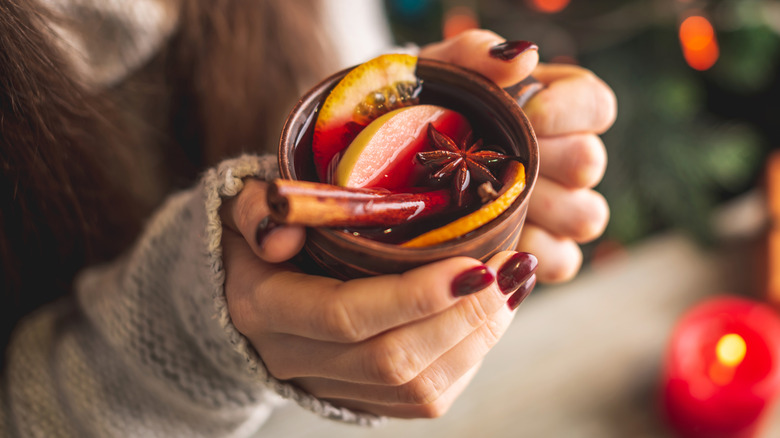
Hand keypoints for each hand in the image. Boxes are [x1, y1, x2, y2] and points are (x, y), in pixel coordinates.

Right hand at [220, 179, 536, 417]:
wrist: (243, 296)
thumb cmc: (260, 237)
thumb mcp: (244, 209)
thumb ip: (256, 212)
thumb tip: (282, 234)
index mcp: (266, 309)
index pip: (345, 316)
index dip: (414, 297)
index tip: (475, 264)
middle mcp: (297, 359)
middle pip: (393, 360)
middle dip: (465, 316)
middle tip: (513, 268)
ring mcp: (331, 385)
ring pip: (419, 387)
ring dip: (479, 337)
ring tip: (515, 284)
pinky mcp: (363, 399)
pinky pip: (426, 397)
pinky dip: (471, 356)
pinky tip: (495, 314)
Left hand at [420, 30, 615, 282]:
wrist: (384, 161)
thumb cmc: (422, 110)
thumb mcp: (439, 72)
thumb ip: (478, 52)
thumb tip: (523, 57)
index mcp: (553, 107)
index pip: (597, 105)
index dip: (568, 111)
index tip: (527, 115)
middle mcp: (564, 157)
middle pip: (590, 164)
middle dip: (544, 162)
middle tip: (498, 161)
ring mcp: (557, 208)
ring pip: (586, 216)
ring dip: (541, 209)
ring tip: (494, 201)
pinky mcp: (540, 251)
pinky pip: (564, 261)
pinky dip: (532, 253)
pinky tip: (496, 239)